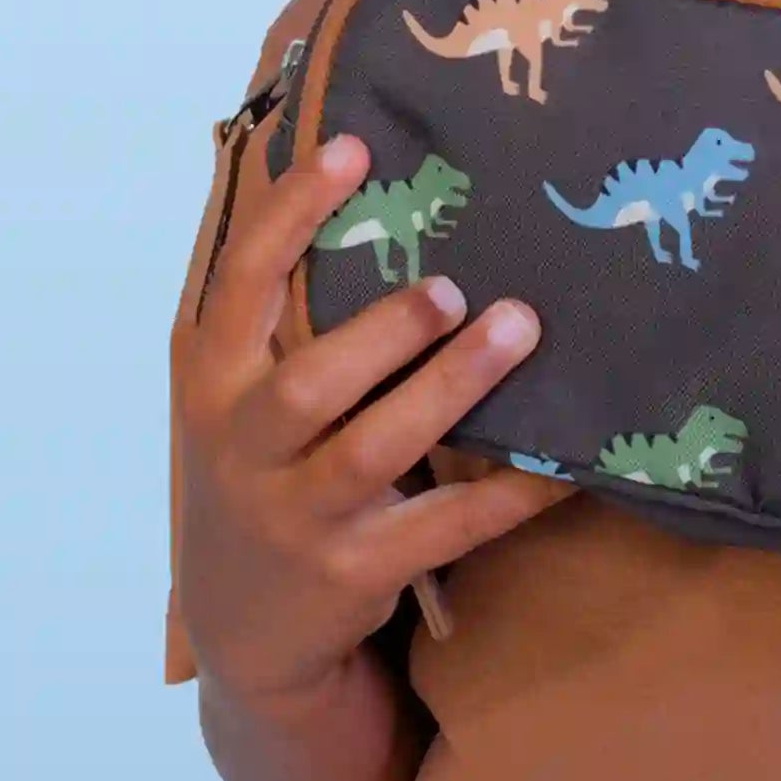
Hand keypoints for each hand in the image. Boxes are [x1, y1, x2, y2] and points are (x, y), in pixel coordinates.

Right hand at [173, 133, 574, 705]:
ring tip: (517, 329)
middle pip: (308, 385)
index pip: (240, 286)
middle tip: (453, 287)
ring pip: (376, 450)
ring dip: (451, 389)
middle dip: (383, 332)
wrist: (246, 632)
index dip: (291, 215)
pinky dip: (512, 493)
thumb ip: (281, 321)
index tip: (353, 148)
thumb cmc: (262, 471)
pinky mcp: (358, 572)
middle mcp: (245, 451)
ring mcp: (300, 517)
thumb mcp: (238, 399)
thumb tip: (373, 191)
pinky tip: (568, 461)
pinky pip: (449, 527)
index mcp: (212, 386)